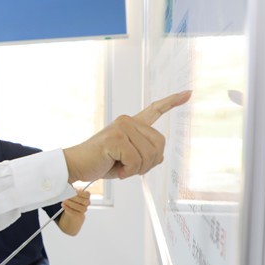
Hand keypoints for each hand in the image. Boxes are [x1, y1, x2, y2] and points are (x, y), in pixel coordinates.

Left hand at [62, 190, 90, 215]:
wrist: (73, 207)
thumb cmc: (73, 197)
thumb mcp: (73, 192)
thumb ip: (72, 191)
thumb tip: (68, 191)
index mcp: (87, 196)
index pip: (87, 194)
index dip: (81, 193)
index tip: (74, 191)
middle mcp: (87, 203)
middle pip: (83, 201)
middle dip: (74, 198)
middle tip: (67, 196)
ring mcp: (84, 209)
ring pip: (79, 207)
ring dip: (70, 203)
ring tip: (64, 200)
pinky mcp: (79, 214)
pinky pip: (74, 212)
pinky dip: (67, 208)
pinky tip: (63, 205)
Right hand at [63, 91, 190, 182]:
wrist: (77, 165)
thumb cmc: (99, 162)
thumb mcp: (126, 161)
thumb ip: (143, 157)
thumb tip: (161, 157)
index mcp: (130, 124)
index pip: (155, 110)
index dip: (172, 102)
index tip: (188, 93)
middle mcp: (127, 121)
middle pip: (159, 144)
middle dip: (150, 163)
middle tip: (131, 169)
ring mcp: (121, 128)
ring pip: (149, 155)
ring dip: (137, 170)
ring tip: (122, 169)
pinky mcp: (115, 138)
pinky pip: (136, 161)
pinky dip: (128, 171)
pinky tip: (117, 170)